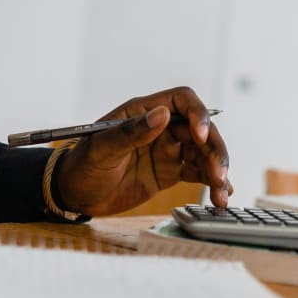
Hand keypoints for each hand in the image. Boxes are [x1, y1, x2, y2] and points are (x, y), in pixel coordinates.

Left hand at [56, 87, 231, 216]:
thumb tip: (163, 114)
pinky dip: (211, 182)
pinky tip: (221, 195)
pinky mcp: (170, 172)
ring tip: (222, 193)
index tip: (201, 135)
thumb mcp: (102, 149)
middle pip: (201, 130)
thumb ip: (131, 132)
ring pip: (203, 153)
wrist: (74, 195)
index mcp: (144, 112)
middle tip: (220, 174)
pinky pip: (197, 172)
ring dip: (217, 170)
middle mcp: (161, 127)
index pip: (182, 101)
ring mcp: (167, 150)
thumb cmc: (81, 166)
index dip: (198, 114)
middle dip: (214, 149)